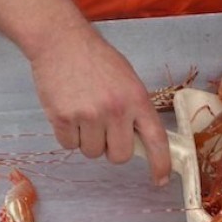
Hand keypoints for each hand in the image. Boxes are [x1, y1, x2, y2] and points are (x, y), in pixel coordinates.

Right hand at [28, 25, 171, 185]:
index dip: (160, 164)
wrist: (61, 42)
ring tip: (83, 112)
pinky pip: (69, 145)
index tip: (160, 180)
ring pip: (92, 152)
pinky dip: (68, 134)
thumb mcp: (127, 80)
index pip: (156, 139)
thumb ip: (135, 109)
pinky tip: (68, 111)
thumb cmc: (96, 59)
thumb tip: (140, 141)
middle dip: (112, 148)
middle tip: (104, 129)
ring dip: (87, 140)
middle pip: (119, 156)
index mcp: (137, 99)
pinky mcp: (63, 118)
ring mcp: (88, 115)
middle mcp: (116, 110)